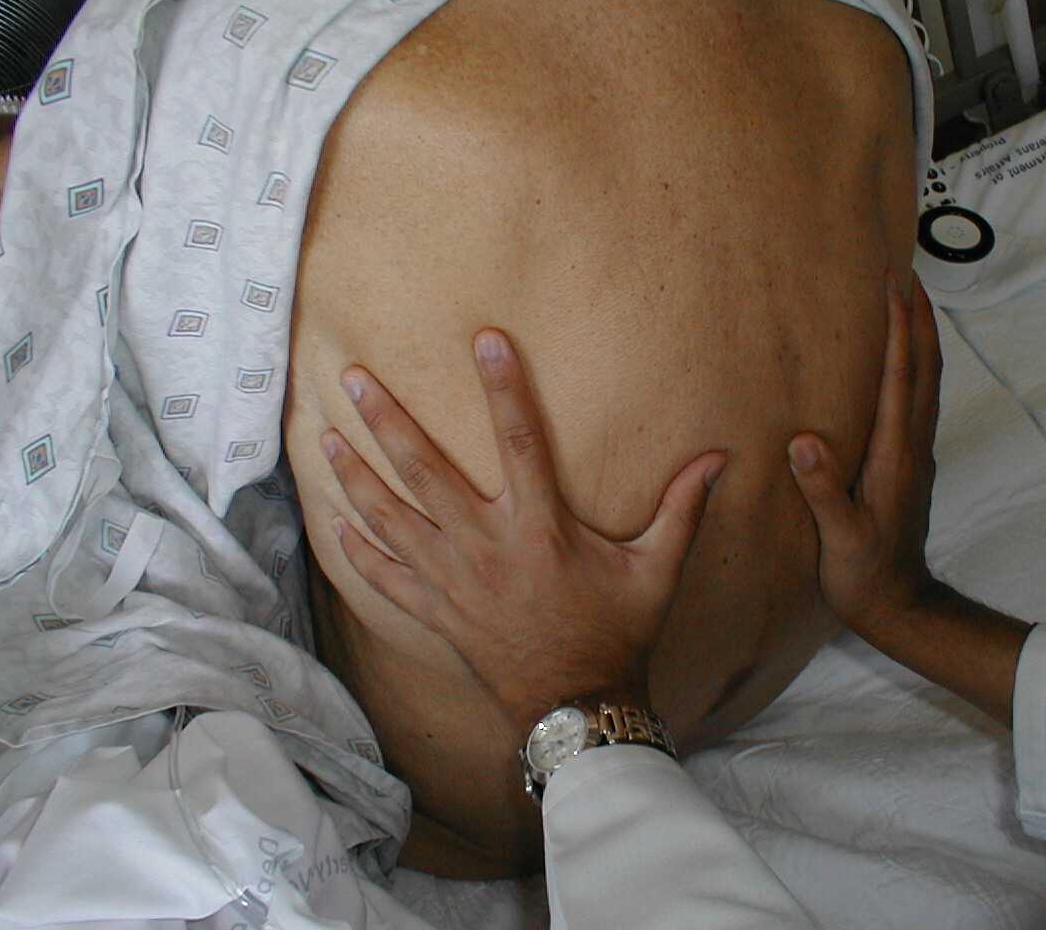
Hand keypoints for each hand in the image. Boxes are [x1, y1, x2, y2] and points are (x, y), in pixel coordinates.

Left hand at [322, 329, 726, 731]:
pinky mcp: (437, 612)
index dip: (503, 386)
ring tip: (327, 436)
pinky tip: (338, 522)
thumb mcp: (657, 571)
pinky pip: (386, 576)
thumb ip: (682, 510)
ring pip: (390, 517)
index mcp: (539, 527)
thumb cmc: (617, 634)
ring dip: (356, 474)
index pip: (519, 439)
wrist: (576, 706)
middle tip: (353, 378)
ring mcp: (453, 579)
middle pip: (424, 469)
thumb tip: (719, 460)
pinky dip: (360, 549)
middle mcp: (486, 545)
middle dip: (385, 419)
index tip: (484, 338)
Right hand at [787, 271, 940, 631]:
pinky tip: (901, 359)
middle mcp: (913, 446)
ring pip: (927, 381)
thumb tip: (804, 440)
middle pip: (924, 368)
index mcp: (895, 456)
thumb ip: (823, 490)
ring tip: (908, 301)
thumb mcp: (839, 538)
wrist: (900, 606)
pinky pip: (919, 399)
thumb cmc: (865, 575)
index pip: (901, 379)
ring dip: (921, 336)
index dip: (899, 328)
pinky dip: (915, 365)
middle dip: (918, 317)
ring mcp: (916, 454)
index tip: (893, 285)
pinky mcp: (911, 463)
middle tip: (905, 273)